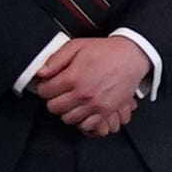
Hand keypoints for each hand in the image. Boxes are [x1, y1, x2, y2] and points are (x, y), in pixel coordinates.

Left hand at [29, 36, 148, 136]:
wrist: (131, 57)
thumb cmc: (105, 51)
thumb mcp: (77, 46)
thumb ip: (56, 59)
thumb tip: (41, 73)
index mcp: (73, 77)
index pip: (45, 92)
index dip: (44, 87)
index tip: (48, 85)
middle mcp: (83, 94)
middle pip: (54, 108)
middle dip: (53, 100)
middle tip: (58, 93)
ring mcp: (95, 105)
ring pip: (68, 119)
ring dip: (66, 111)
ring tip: (70, 101)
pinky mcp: (106, 112)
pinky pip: (86, 126)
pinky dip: (81, 120)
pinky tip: (81, 110)